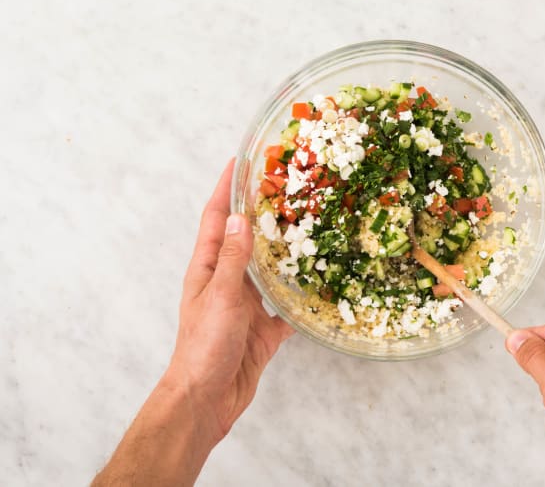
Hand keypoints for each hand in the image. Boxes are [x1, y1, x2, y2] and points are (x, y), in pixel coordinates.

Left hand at [166, 158, 294, 440]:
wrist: (208, 398)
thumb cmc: (204, 346)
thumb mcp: (219, 297)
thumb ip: (233, 259)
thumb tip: (241, 218)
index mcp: (208, 268)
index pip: (217, 218)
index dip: (227, 189)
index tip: (240, 161)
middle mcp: (227, 281)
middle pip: (246, 238)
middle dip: (262, 212)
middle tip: (288, 188)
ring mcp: (246, 305)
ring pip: (269, 269)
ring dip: (286, 250)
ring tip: (312, 227)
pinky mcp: (264, 328)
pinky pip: (286, 306)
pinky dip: (302, 296)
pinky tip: (324, 286)